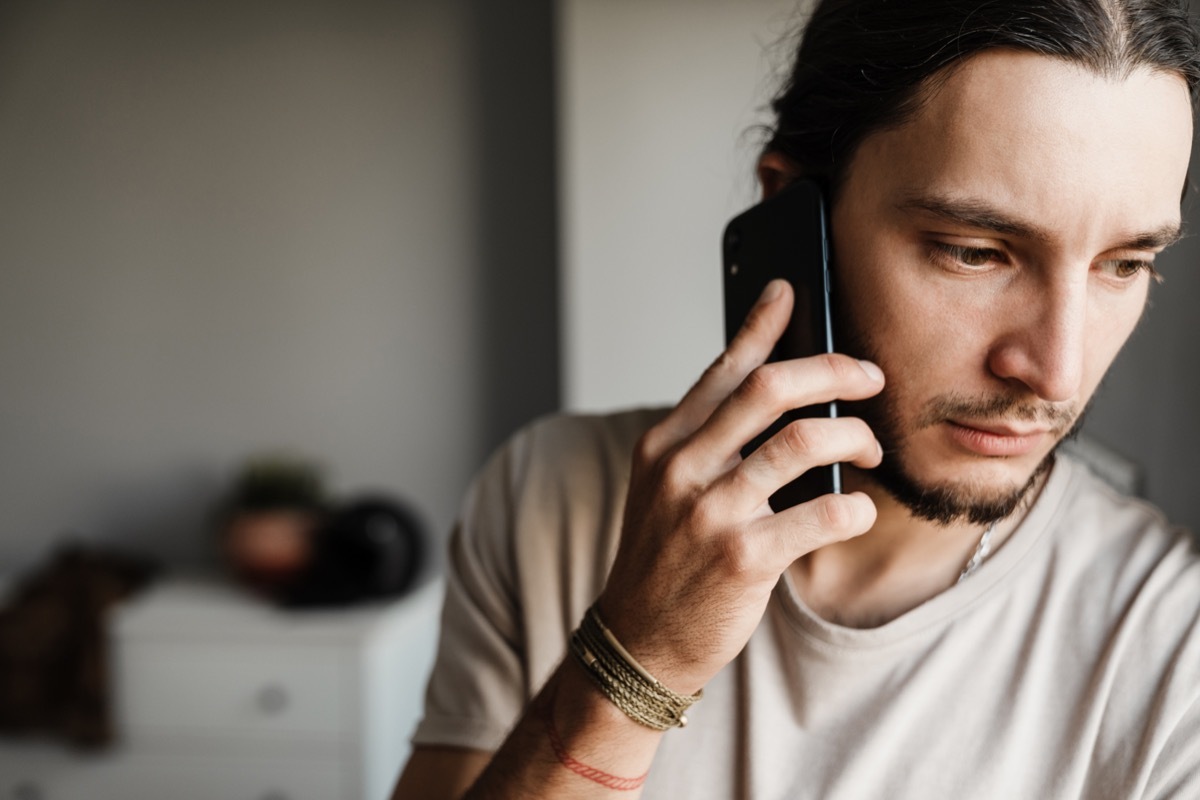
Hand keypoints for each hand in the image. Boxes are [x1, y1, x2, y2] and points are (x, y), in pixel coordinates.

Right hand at [597, 279, 884, 693]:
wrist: (638, 640)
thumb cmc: (664, 561)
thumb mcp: (665, 490)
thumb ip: (708, 443)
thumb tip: (769, 396)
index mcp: (665, 444)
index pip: (722, 369)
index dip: (760, 325)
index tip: (789, 292)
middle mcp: (684, 468)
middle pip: (772, 389)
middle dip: (834, 371)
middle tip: (869, 377)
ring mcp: (712, 512)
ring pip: (806, 442)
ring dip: (856, 438)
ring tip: (870, 450)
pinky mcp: (745, 557)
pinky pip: (824, 512)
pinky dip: (856, 508)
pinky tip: (857, 512)